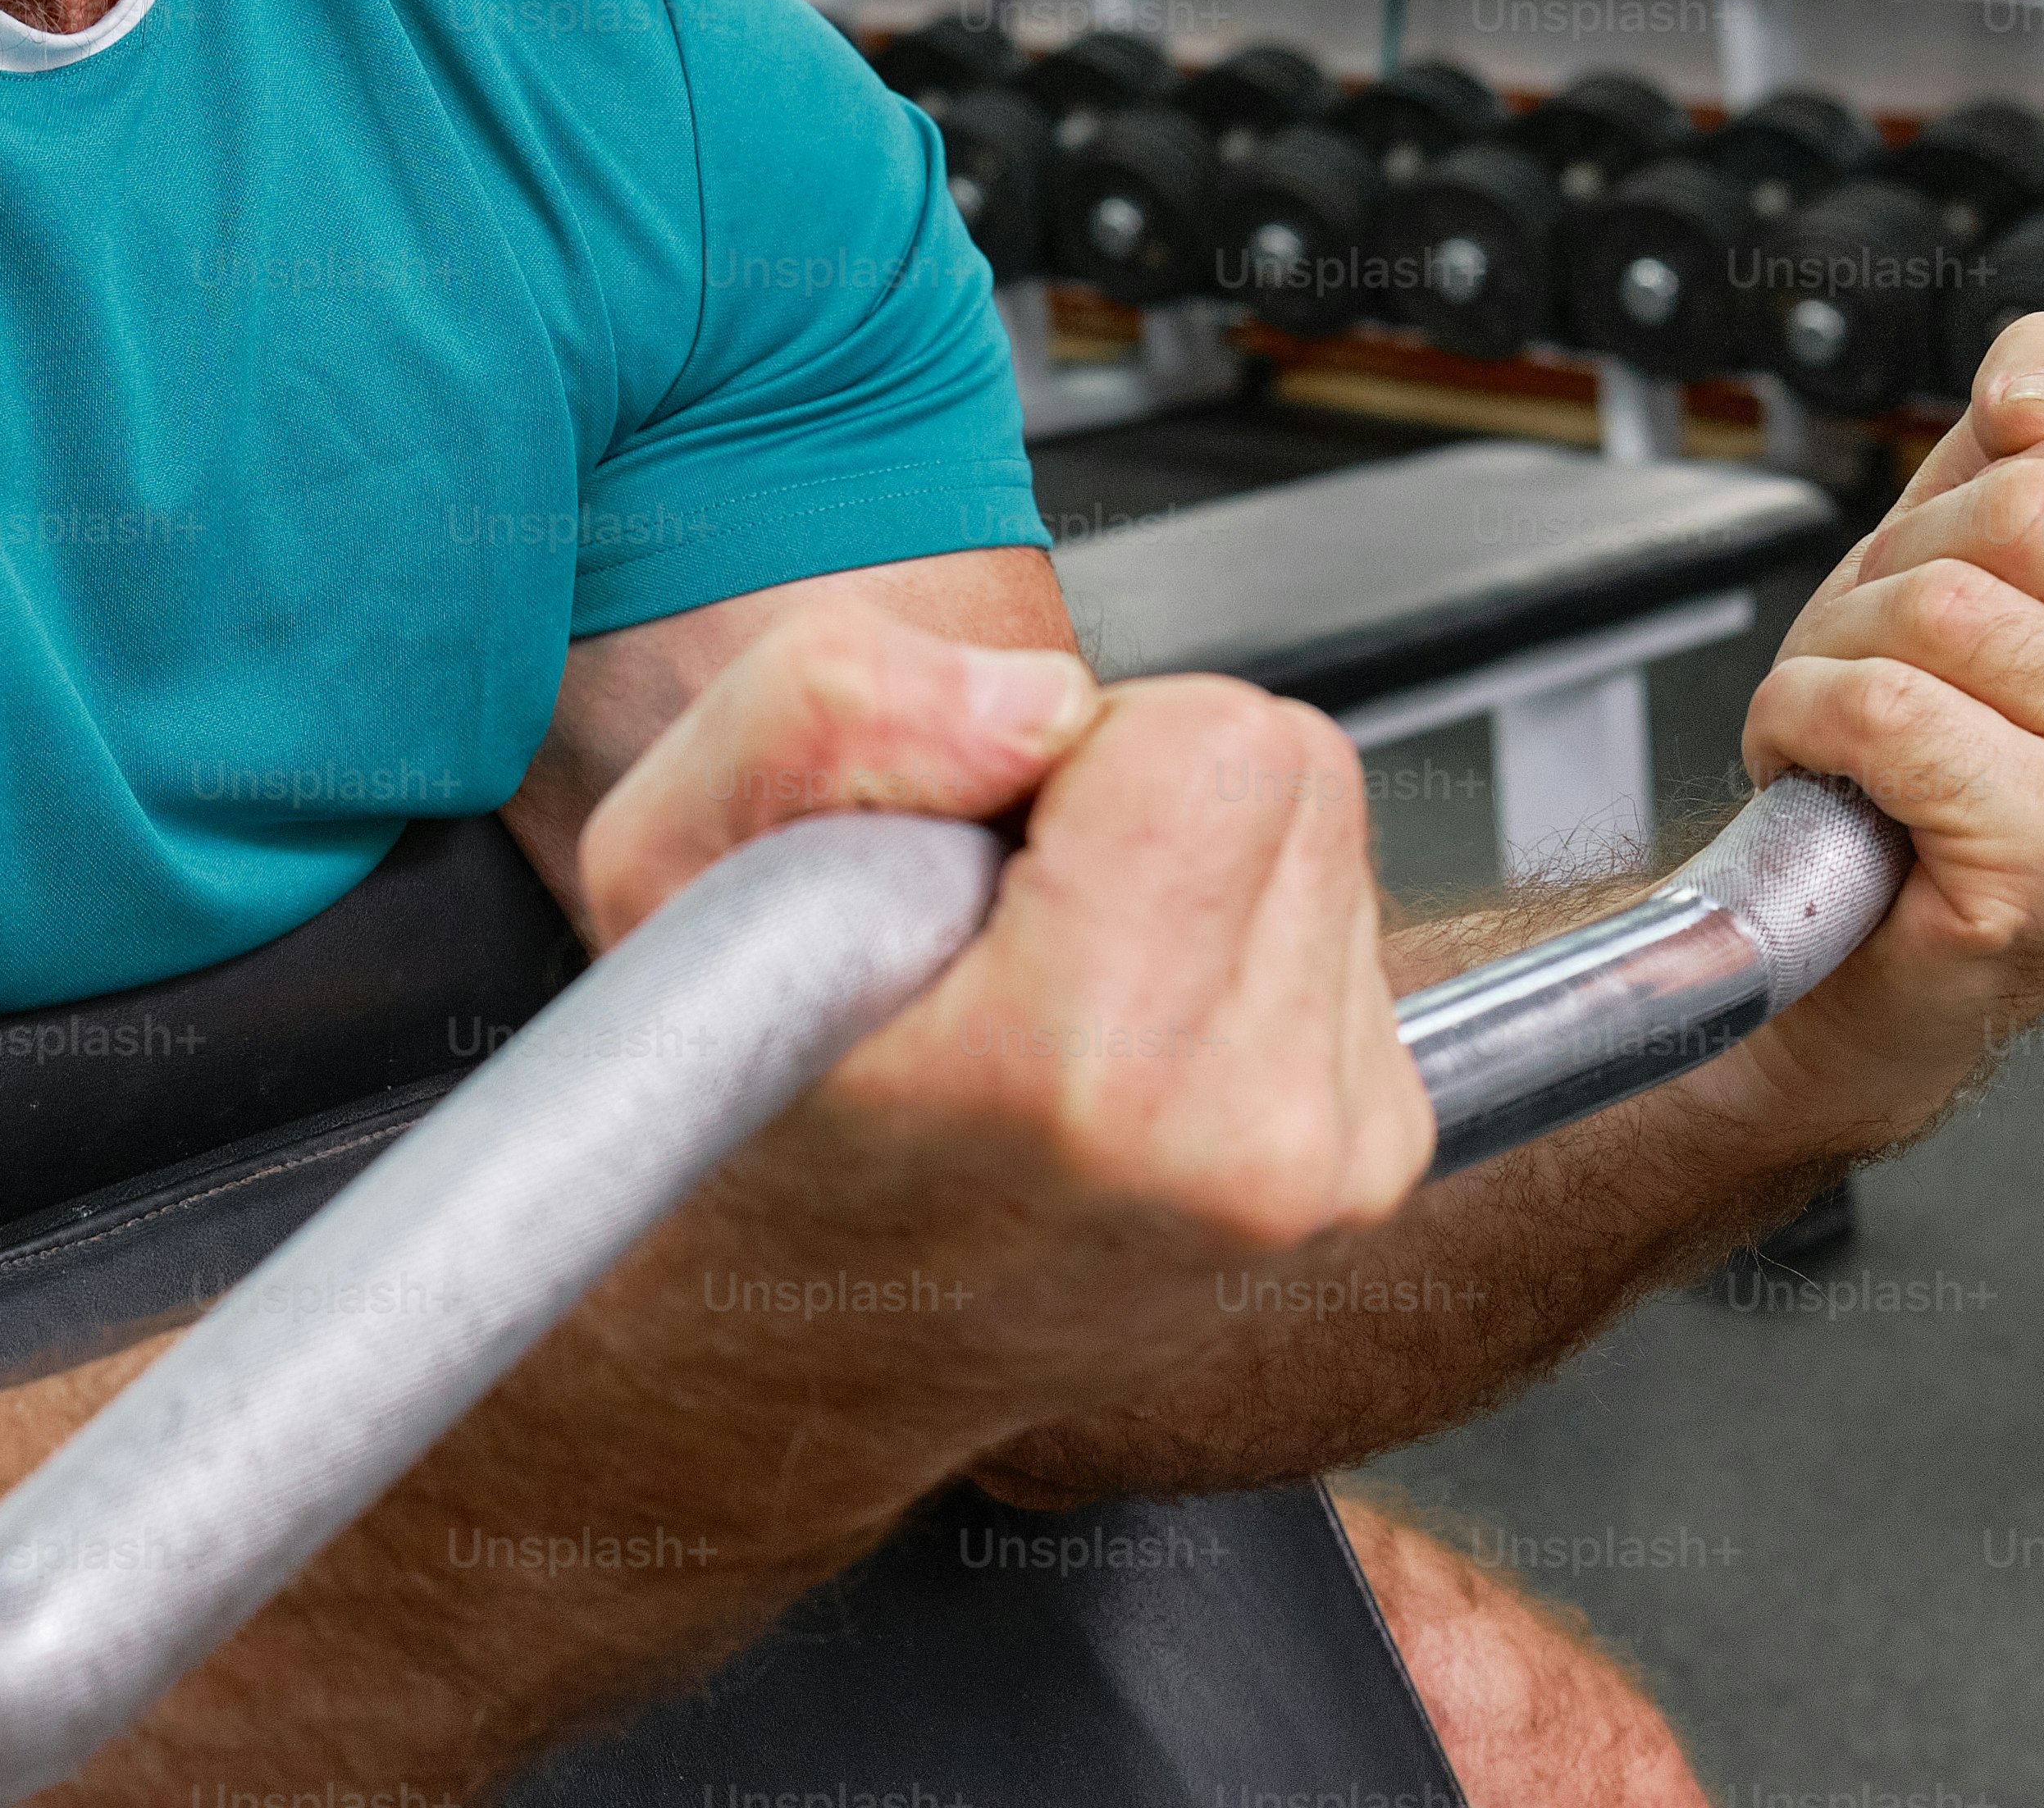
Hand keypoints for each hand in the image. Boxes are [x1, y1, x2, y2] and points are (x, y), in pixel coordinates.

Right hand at [576, 599, 1433, 1445]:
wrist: (809, 1343)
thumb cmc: (734, 1104)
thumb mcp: (671, 857)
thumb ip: (829, 708)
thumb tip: (1046, 700)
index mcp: (1083, 1072)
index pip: (1214, 740)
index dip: (1082, 740)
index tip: (987, 835)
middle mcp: (1245, 1146)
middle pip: (1294, 767)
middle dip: (1154, 777)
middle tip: (1020, 890)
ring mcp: (1329, 1171)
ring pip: (1325, 838)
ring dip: (1198, 853)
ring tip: (1062, 962)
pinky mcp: (1372, 1168)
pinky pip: (1344, 932)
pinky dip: (1236, 935)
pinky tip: (1125, 1017)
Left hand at [1712, 310, 2043, 1153]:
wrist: (1864, 944)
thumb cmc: (1940, 750)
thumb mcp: (1996, 544)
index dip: (2001, 480)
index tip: (1991, 582)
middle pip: (2028, 512)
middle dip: (1902, 574)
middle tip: (1905, 671)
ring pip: (1943, 608)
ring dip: (1843, 658)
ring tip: (1874, 736)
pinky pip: (1888, 707)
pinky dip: (1809, 723)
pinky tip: (1845, 780)